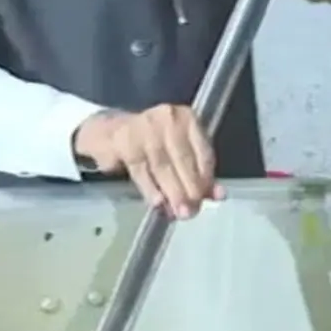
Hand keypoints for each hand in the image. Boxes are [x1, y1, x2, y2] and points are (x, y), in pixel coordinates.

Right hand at [74, 105, 223, 218]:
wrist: (112, 132)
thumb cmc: (153, 143)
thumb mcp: (179, 151)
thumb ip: (198, 172)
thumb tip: (218, 195)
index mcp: (187, 118)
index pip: (203, 151)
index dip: (206, 178)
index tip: (208, 198)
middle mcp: (168, 118)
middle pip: (183, 159)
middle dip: (190, 188)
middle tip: (192, 211)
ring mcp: (145, 128)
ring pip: (163, 166)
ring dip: (172, 193)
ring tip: (178, 213)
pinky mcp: (125, 142)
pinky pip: (141, 171)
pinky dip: (151, 189)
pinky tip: (158, 203)